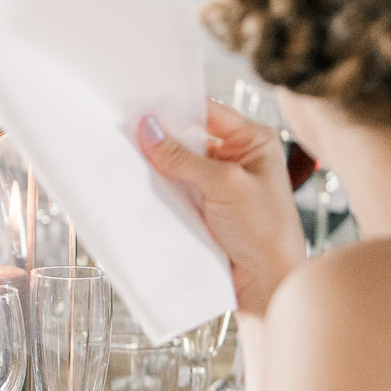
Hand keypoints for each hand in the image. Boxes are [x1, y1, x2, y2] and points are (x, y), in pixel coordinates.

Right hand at [136, 101, 305, 314]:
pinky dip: (156, 188)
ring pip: (176, 164)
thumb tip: (148, 128)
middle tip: (126, 131)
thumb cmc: (266, 233)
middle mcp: (235, 159)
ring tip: (124, 155)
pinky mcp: (200, 207)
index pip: (207, 112)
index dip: (175, 108)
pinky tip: (135, 183)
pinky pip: (172, 189)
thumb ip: (183, 157)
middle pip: (187, 137)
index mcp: (253, 142)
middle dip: (160, 137)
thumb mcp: (225, 185)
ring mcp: (215, 184)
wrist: (266, 283)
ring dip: (155, 165)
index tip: (140, 107)